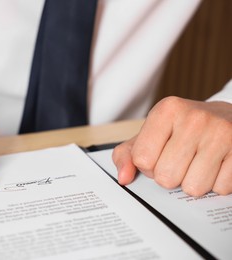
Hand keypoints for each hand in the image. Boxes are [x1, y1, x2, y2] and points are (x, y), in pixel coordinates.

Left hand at [113, 96, 231, 195]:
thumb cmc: (184, 128)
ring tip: (199, 162)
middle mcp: (194, 118)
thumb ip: (127, 154)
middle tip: (181, 160)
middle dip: (170, 176)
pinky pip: (220, 188)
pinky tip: (217, 165)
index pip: (142, 159)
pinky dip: (216, 183)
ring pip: (193, 187)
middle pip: (165, 177)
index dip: (148, 165)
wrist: (229, 116)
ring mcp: (222, 133)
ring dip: (193, 182)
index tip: (159, 155)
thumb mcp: (151, 133)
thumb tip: (123, 178)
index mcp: (166, 110)